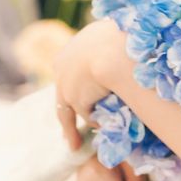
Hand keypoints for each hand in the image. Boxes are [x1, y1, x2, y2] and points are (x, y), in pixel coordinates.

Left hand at [54, 19, 130, 149]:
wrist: (114, 48)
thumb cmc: (118, 37)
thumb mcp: (107, 37)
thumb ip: (104, 49)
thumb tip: (117, 50)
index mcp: (67, 54)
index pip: (66, 76)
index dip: (72, 88)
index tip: (73, 100)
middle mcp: (61, 70)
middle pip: (62, 97)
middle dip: (66, 116)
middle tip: (66, 133)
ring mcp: (67, 86)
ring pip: (68, 113)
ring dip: (72, 130)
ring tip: (76, 144)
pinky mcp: (77, 100)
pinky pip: (88, 115)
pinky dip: (95, 123)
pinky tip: (102, 130)